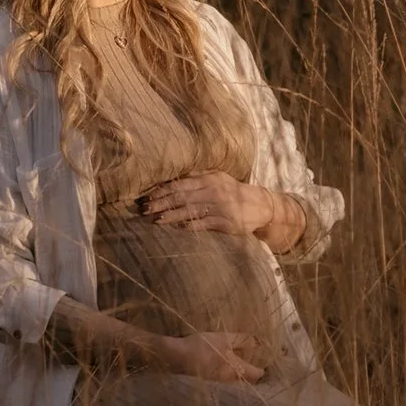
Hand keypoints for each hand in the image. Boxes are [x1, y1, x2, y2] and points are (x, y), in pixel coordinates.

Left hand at [140, 171, 278, 237]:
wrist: (260, 205)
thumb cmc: (233, 191)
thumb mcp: (217, 178)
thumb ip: (197, 177)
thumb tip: (172, 179)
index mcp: (209, 179)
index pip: (180, 184)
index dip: (162, 190)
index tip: (146, 196)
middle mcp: (213, 191)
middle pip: (182, 197)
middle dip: (161, 203)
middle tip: (144, 209)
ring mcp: (220, 207)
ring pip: (191, 211)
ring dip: (172, 216)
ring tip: (157, 220)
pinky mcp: (226, 222)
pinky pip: (205, 224)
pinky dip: (191, 225)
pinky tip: (179, 228)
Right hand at [167, 330, 265, 382]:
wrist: (175, 357)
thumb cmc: (202, 347)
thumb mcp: (223, 338)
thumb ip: (242, 340)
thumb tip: (259, 341)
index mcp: (237, 370)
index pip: (257, 374)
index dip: (263, 369)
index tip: (266, 362)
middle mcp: (230, 381)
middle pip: (247, 382)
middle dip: (252, 375)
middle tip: (254, 364)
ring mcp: (218, 385)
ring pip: (234, 383)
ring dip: (239, 377)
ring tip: (239, 366)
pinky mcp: (208, 385)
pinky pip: (223, 383)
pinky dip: (227, 377)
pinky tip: (222, 369)